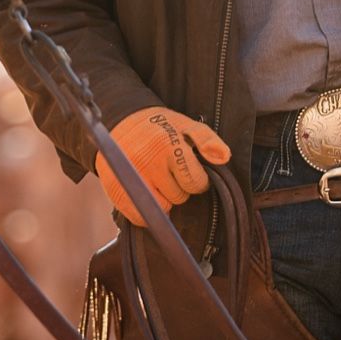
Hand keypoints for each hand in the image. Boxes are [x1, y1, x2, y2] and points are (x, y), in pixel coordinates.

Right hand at [97, 106, 231, 224]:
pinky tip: (147, 191)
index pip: (195, 182)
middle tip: (169, 172)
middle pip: (179, 197)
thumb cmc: (158, 127)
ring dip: (164, 199)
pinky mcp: (116, 191)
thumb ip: (207, 140)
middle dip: (179, 187)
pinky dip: (147, 211)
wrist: (119, 122)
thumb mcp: (186, 125)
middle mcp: (148, 162)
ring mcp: (130, 178)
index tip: (189, 170)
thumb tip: (224, 157)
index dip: (197, 179)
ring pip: (162, 208)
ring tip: (157, 180)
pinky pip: (140, 217)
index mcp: (168, 145)